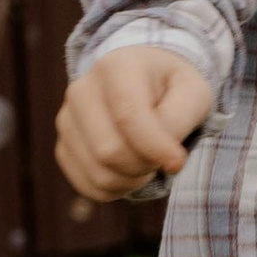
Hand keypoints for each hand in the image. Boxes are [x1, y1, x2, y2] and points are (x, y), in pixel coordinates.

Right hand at [56, 45, 217, 202]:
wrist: (146, 85)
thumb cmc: (173, 89)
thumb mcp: (193, 92)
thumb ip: (182, 118)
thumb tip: (169, 160)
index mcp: (116, 67)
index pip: (127, 115)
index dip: (154, 146)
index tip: (178, 162)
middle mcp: (82, 91)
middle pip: (109, 150)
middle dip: (145, 164)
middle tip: (164, 156)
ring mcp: (67, 121)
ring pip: (99, 174)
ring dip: (134, 180)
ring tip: (149, 162)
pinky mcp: (63, 148)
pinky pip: (89, 187)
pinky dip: (118, 189)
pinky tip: (132, 170)